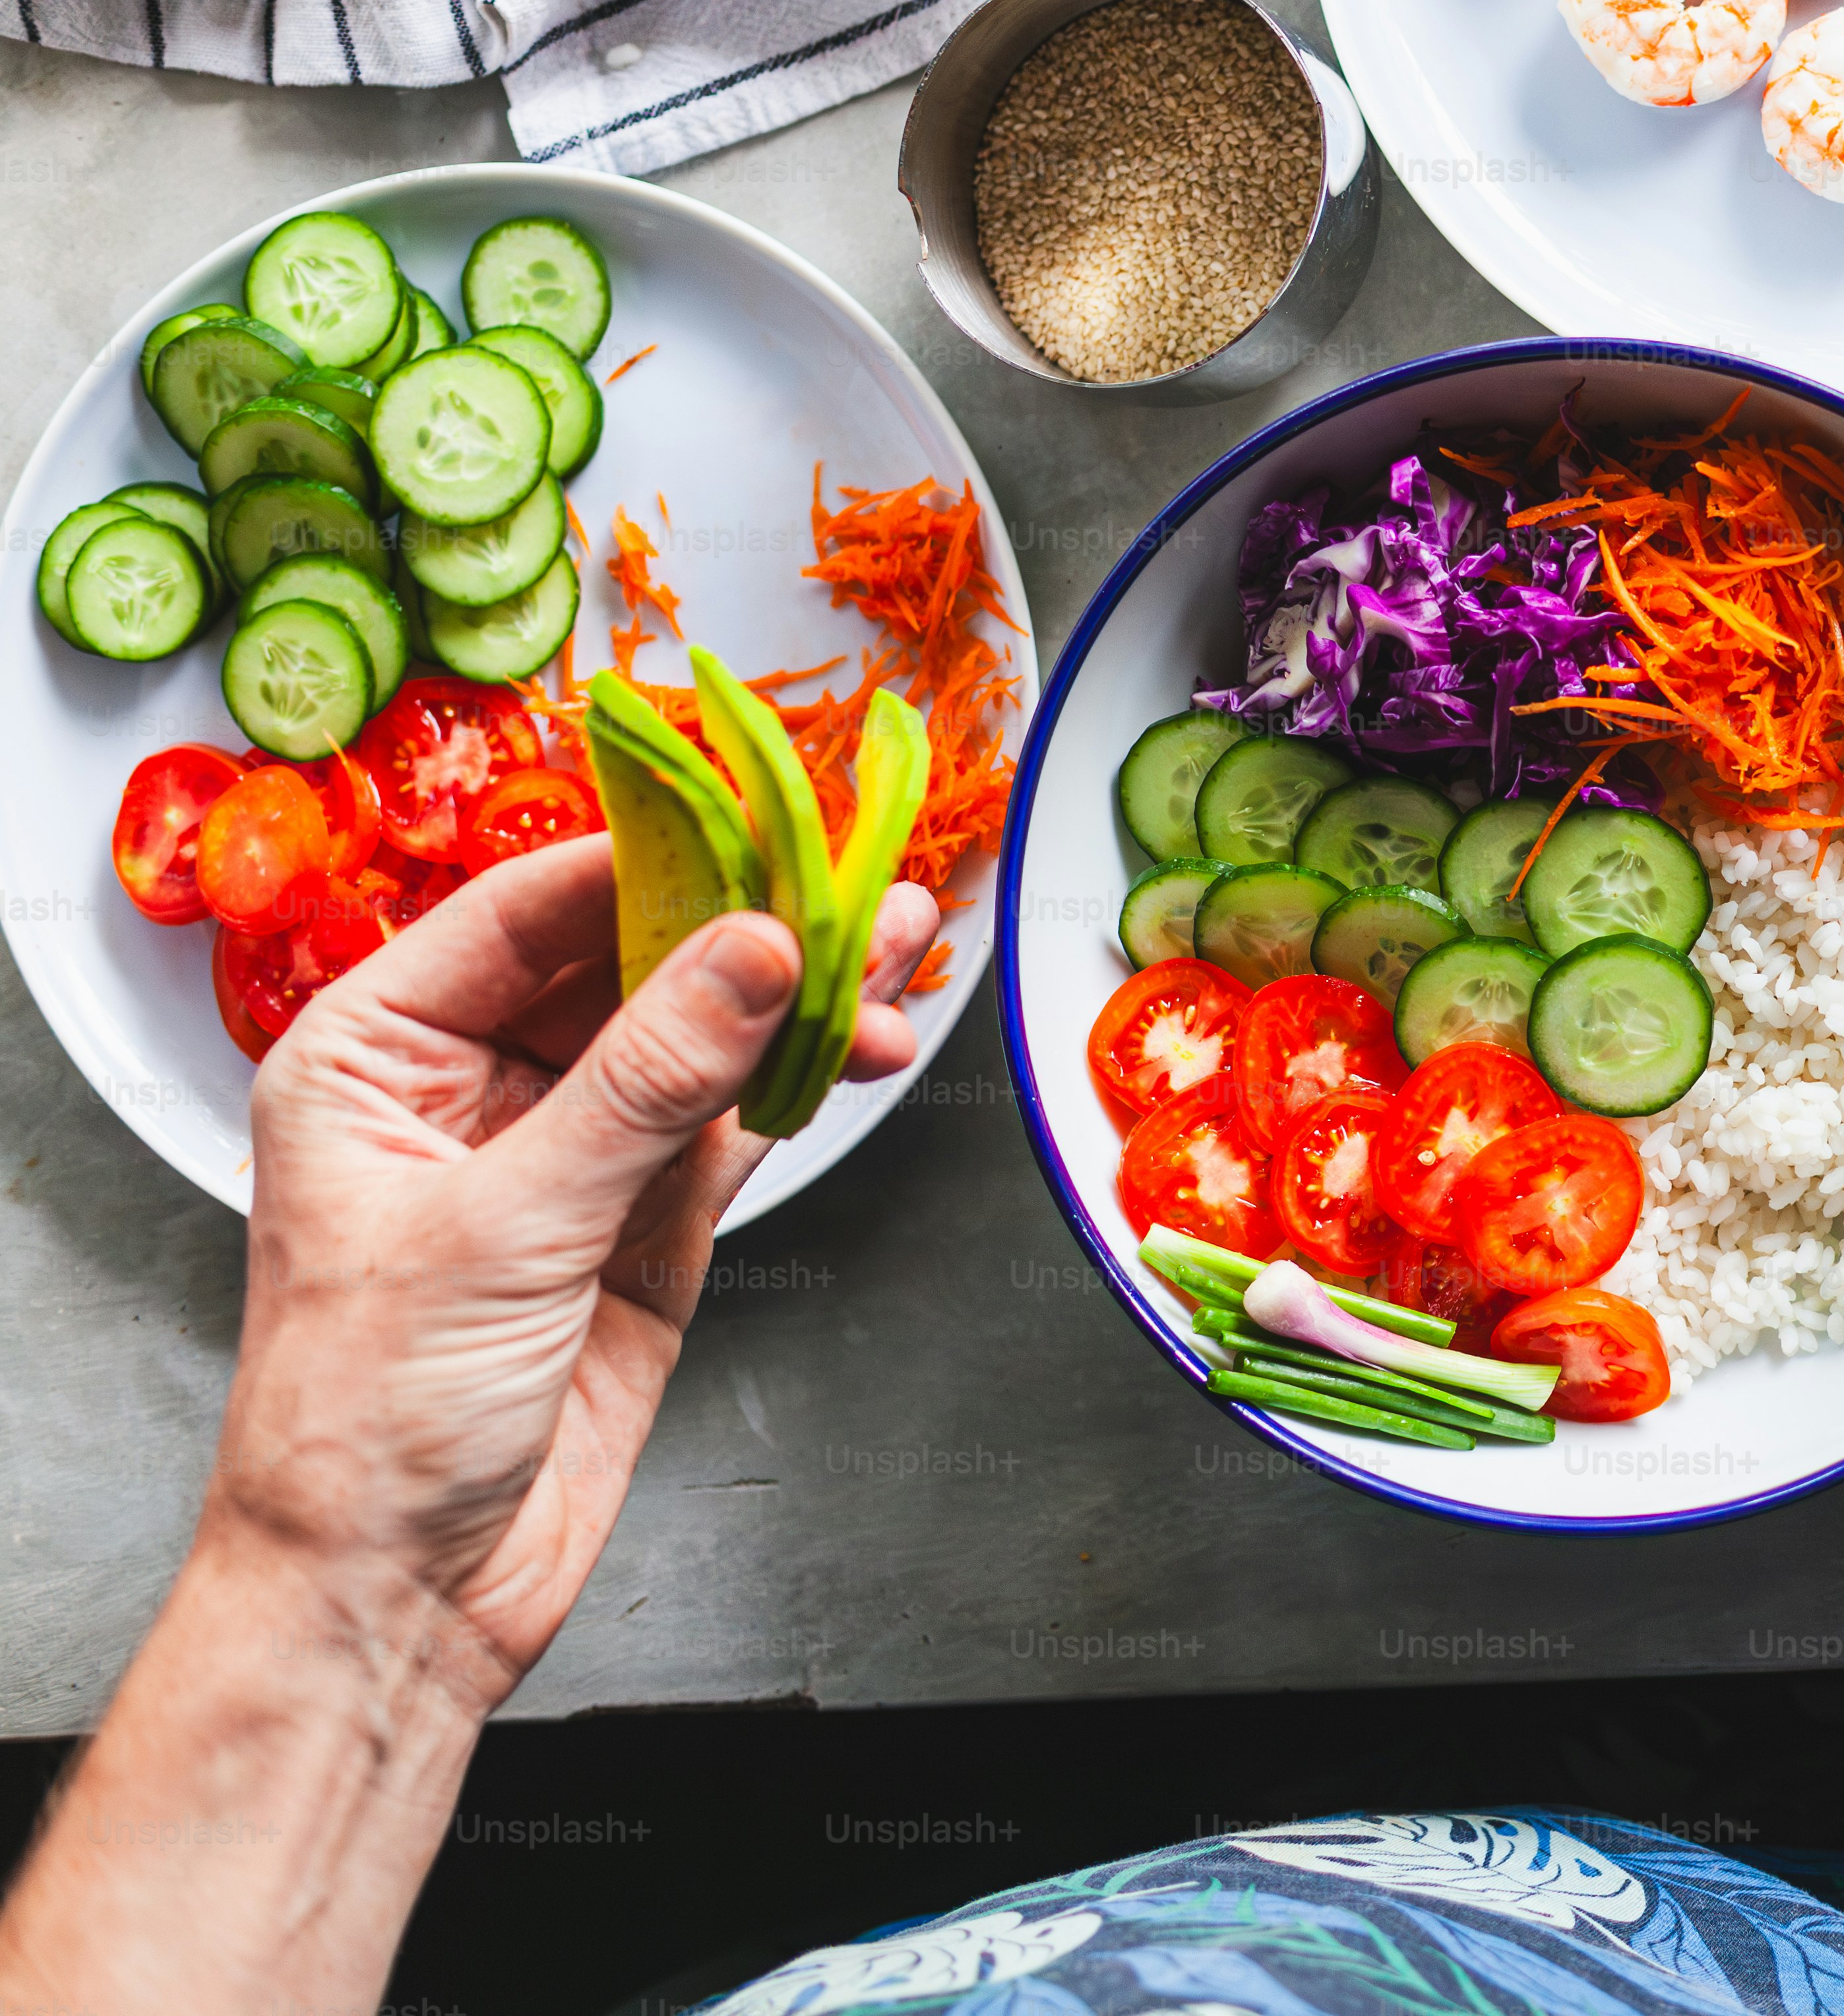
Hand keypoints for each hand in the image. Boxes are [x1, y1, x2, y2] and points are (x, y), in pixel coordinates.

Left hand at [214, 835, 939, 1702]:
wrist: (397, 1595)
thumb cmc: (365, 1422)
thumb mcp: (508, 1226)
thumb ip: (646, 1082)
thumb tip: (754, 953)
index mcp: (376, 1054)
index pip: (529, 912)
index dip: (652, 862)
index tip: (759, 829)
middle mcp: (467, 1086)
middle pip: (627, 961)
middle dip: (745, 923)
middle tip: (853, 881)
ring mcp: (564, 1152)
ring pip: (696, 1036)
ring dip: (795, 997)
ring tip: (896, 946)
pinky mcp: (640, 1220)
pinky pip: (732, 1120)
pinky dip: (803, 1079)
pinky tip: (865, 1036)